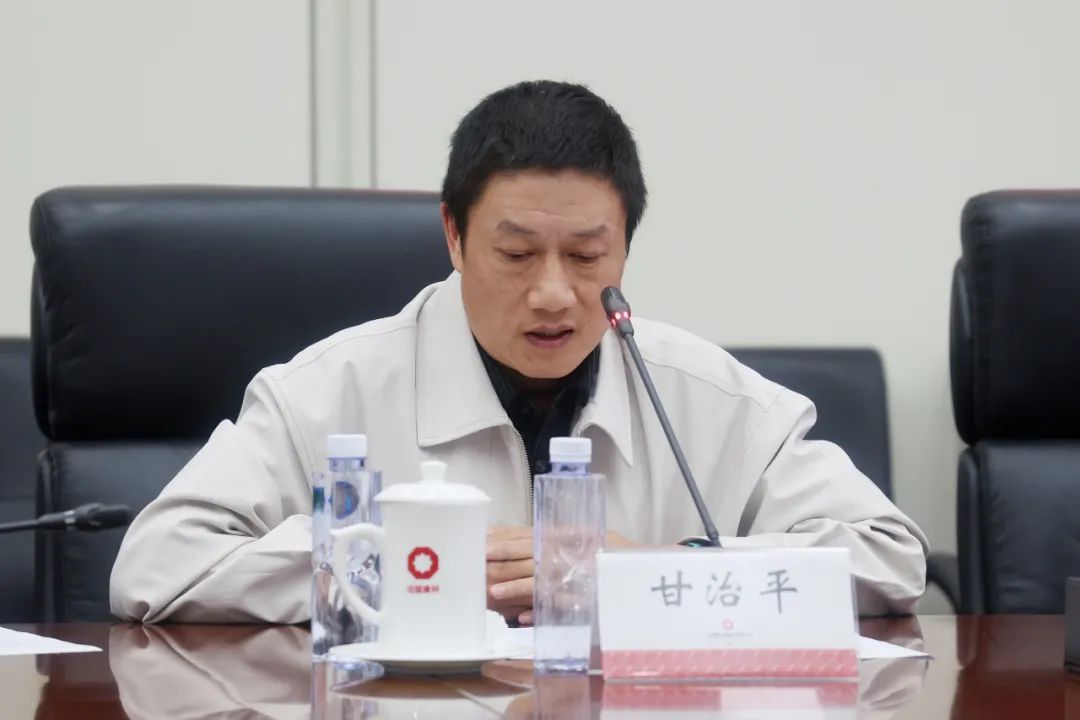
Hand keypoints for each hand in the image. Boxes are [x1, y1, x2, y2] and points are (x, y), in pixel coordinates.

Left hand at [487, 527, 638, 625]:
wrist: (640, 567)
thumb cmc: (607, 550)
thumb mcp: (581, 535)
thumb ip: (554, 536)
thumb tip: (521, 537)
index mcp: (564, 535)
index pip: (529, 536)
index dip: (505, 539)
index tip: (483, 541)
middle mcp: (567, 553)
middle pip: (529, 555)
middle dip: (503, 560)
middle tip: (479, 562)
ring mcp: (575, 574)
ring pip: (540, 580)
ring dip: (516, 586)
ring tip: (495, 592)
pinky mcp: (583, 596)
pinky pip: (558, 605)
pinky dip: (540, 611)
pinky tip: (521, 617)